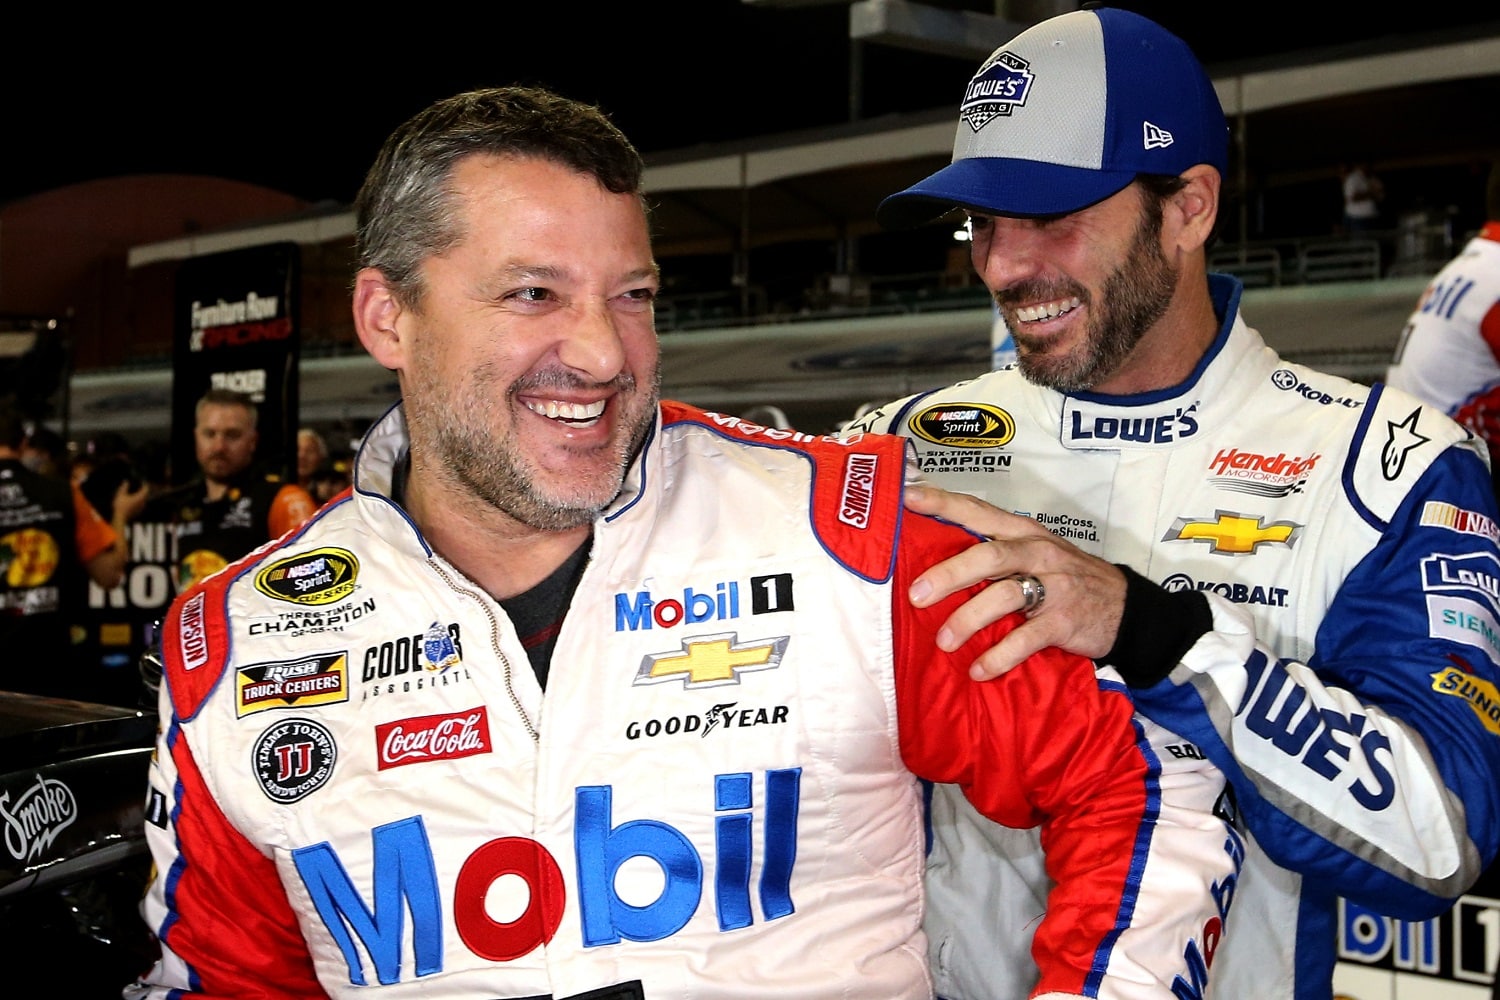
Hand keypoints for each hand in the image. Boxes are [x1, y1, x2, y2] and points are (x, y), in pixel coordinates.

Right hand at [113, 478, 149, 523]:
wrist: (120, 518)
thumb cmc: (120, 505)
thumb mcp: (121, 494)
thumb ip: (124, 487)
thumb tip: (126, 481)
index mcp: (140, 497)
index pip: (146, 489)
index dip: (144, 484)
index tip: (142, 482)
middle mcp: (143, 502)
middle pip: (146, 494)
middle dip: (144, 490)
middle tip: (140, 486)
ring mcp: (141, 508)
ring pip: (144, 500)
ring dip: (142, 495)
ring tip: (137, 492)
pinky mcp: (139, 511)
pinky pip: (141, 504)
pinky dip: (139, 501)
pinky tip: (135, 500)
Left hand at [904, 483, 1127, 679]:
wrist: (1126, 608)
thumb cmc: (1067, 579)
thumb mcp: (1035, 553)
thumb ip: (995, 549)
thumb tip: (934, 558)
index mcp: (1024, 532)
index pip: (978, 510)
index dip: (943, 502)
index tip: (908, 495)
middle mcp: (1037, 553)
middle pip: (988, 555)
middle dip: (949, 574)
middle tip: (916, 595)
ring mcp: (1054, 586)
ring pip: (1004, 596)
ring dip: (968, 620)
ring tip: (944, 640)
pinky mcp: (1064, 621)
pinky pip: (1026, 639)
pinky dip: (999, 656)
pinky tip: (979, 669)